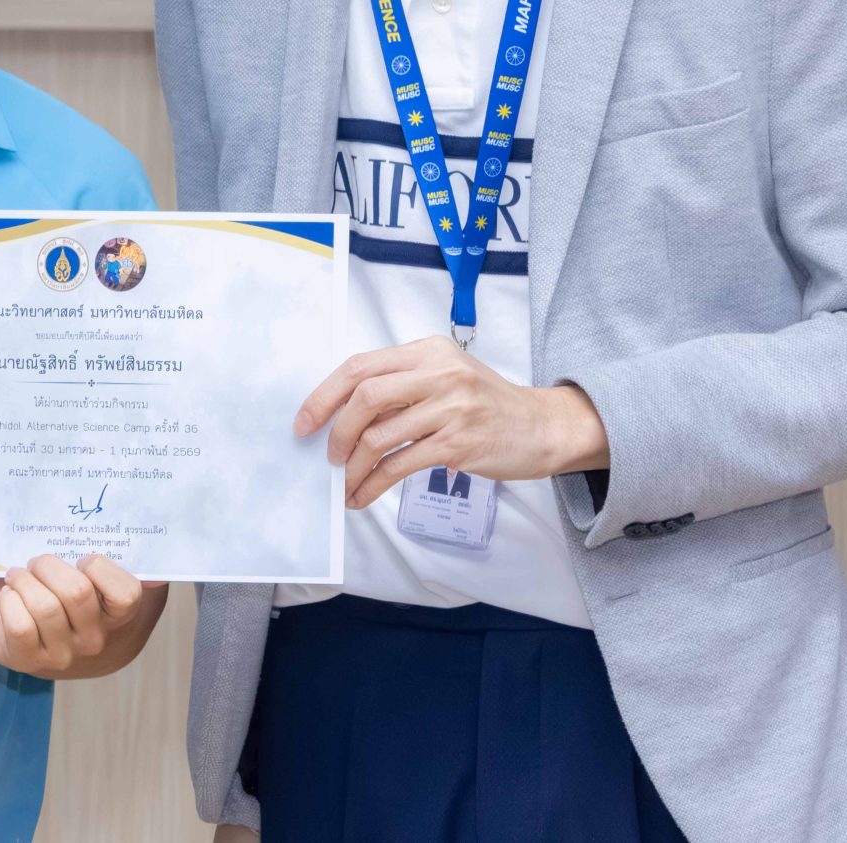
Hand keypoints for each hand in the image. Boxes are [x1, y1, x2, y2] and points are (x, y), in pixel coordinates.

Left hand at [0, 554, 166, 678]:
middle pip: (76, 592)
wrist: (49, 646)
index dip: (99, 567)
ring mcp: (61, 654)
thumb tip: (158, 575)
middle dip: (49, 564)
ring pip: (44, 606)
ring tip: (20, 575)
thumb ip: (139, 571)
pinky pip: (19, 624)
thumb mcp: (114, 586)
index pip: (125, 593)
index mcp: (120, 618)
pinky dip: (10, 601)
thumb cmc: (82, 604)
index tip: (82, 559)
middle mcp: (94, 640)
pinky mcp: (27, 659)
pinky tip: (10, 594)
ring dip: (24, 579)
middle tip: (39, 561)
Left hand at [295, 337, 609, 509]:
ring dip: (354, 466)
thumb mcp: (446, 377)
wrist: (541, 427)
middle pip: (365, 396)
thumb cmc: (487, 404)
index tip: (305, 421)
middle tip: (328, 456)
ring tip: (347, 483)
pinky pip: (400, 465)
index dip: (325, 394)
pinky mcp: (458, 443)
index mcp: (428, 351)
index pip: (361, 366)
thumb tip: (344, 415)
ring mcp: (450, 407)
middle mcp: (438, 372)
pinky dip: (374, 484)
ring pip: (379, 435)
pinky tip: (364, 495)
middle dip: (336, 430)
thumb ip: (403, 386)